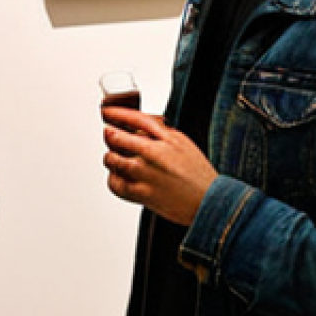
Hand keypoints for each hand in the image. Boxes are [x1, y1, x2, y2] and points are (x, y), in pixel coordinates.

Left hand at [102, 109, 216, 226]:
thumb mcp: (182, 142)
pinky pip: (115, 184)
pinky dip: (114, 179)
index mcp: (164, 139)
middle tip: (111, 136)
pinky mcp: (142, 194)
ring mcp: (145, 174)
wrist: (209, 203)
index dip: (116, 112)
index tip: (106, 112)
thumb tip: (136, 122)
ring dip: (111, 157)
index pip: (134, 118)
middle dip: (110, 134)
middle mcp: (152, 155)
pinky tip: (121, 176)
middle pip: (115, 137)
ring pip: (111, 159)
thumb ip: (159, 129)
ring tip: (118, 158)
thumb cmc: (197, 173)